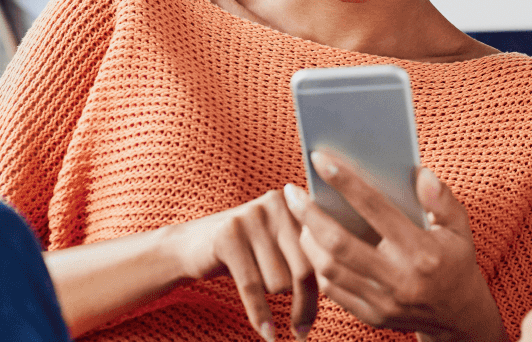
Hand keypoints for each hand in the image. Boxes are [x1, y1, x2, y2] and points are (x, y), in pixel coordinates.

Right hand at [168, 188, 317, 340]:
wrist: (188, 246)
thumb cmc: (245, 253)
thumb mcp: (279, 248)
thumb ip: (309, 257)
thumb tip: (342, 290)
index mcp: (299, 204)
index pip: (322, 253)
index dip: (324, 290)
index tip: (317, 319)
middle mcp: (279, 203)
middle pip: (305, 268)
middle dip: (303, 305)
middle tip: (300, 332)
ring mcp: (253, 216)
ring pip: (279, 281)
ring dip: (271, 299)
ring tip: (257, 287)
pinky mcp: (229, 235)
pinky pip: (252, 286)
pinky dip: (260, 314)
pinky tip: (267, 334)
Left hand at [285, 150, 504, 341]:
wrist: (459, 315)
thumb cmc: (456, 260)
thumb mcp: (460, 227)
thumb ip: (442, 199)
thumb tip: (419, 172)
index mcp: (422, 250)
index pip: (376, 208)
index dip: (346, 181)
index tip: (321, 159)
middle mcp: (399, 278)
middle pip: (339, 244)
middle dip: (309, 214)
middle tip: (291, 191)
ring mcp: (383, 302)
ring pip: (329, 270)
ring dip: (308, 241)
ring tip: (302, 218)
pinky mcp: (372, 317)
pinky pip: (333, 291)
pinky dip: (318, 267)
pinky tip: (316, 247)